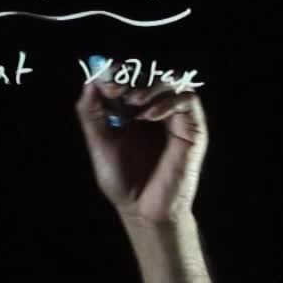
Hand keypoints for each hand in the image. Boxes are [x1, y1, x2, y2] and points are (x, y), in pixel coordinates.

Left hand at [75, 61, 208, 224]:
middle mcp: (155, 109)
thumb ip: (92, 114)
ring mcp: (175, 117)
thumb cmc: (122, 180)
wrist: (141, 209)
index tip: (103, 81)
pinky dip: (169, 100)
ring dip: (151, 85)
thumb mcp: (99, 143)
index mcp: (132, 110)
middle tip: (116, 89)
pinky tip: (150, 115)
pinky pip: (188, 100)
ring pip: (172, 80)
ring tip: (133, 101)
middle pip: (149, 74)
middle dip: (132, 77)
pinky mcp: (192, 128)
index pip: (129, 77)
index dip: (117, 72)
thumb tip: (90, 81)